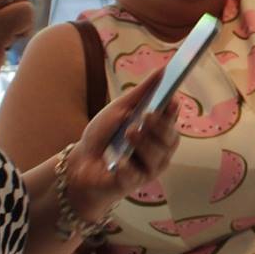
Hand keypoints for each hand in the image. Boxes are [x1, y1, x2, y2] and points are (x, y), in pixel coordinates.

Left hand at [64, 72, 181, 220]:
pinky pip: (137, 174)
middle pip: (171, 139)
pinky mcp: (135, 184)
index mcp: (157, 131)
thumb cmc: (104, 134)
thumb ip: (143, 92)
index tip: (170, 100)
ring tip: (128, 134)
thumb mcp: (120, 108)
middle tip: (145, 116)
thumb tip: (163, 69)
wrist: (81, 161)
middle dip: (160, 126)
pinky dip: (127, 165)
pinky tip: (118, 162)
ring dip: (144, 144)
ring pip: (158, 157)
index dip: (173, 111)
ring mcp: (149, 168)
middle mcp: (159, 150)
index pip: (172, 120)